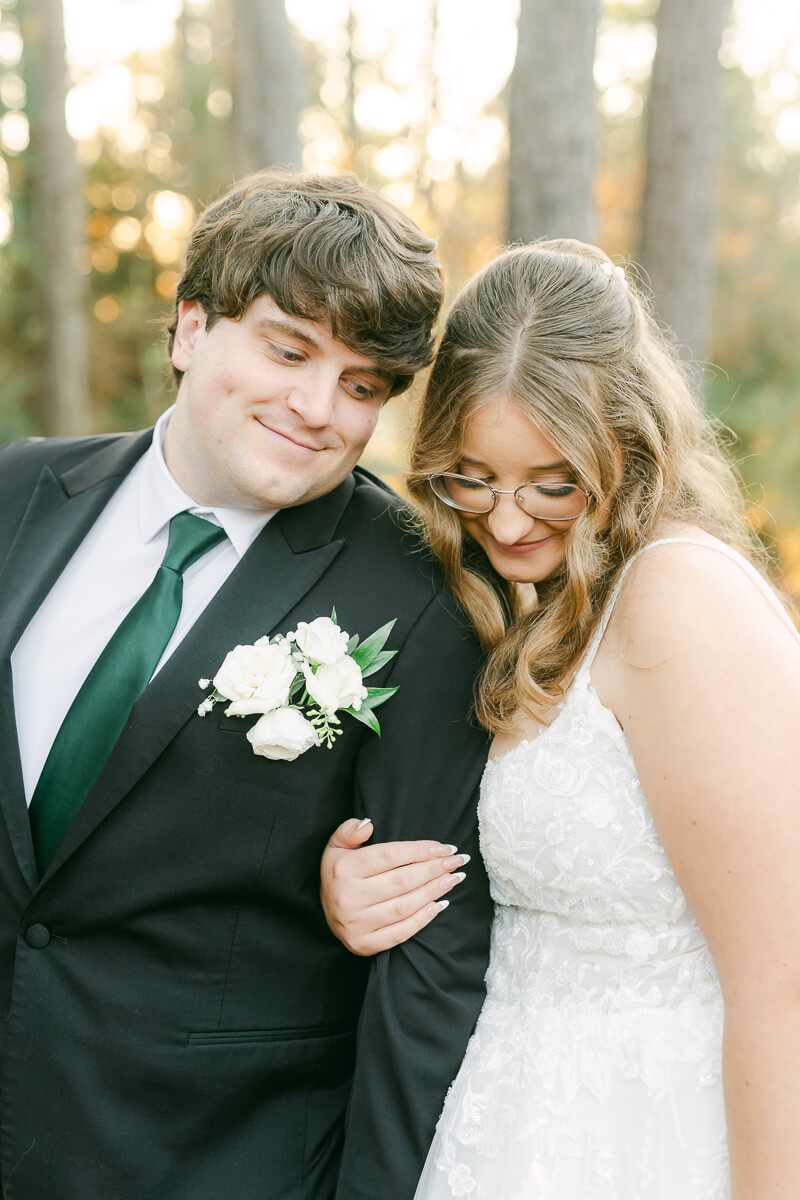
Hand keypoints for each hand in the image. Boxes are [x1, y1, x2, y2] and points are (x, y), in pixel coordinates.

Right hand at [320, 818, 470, 955]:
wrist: (323, 912)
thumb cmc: (338, 874)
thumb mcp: (336, 846)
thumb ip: (349, 831)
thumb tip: (369, 823)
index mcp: (343, 870)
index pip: (390, 856)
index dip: (420, 850)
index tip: (445, 847)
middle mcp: (348, 898)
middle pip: (402, 881)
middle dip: (435, 869)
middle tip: (458, 861)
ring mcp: (356, 924)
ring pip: (405, 906)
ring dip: (434, 892)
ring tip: (454, 879)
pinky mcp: (363, 945)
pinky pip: (400, 933)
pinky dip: (423, 920)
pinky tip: (440, 905)